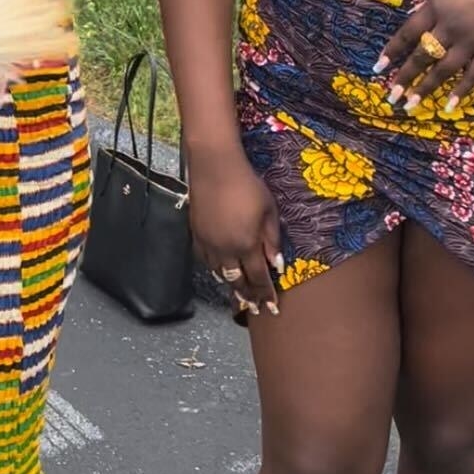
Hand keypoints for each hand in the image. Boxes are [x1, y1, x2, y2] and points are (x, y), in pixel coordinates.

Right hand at [188, 147, 281, 314]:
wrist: (214, 165)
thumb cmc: (247, 184)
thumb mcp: (269, 210)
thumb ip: (273, 240)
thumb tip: (277, 265)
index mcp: (246, 245)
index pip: (258, 278)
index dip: (266, 295)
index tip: (272, 308)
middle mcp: (225, 250)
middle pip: (237, 281)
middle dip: (248, 296)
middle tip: (255, 308)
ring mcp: (208, 243)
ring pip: (219, 273)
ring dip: (231, 284)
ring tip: (239, 293)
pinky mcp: (196, 233)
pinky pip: (206, 260)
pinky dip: (216, 269)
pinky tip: (220, 269)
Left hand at [374, 0, 473, 112]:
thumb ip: (438, 5)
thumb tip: (420, 19)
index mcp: (438, 5)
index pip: (408, 32)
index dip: (392, 50)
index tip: (379, 67)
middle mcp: (450, 25)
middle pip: (422, 55)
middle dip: (404, 76)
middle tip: (391, 95)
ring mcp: (472, 40)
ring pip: (443, 70)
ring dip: (425, 88)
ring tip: (411, 105)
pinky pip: (473, 76)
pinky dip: (460, 92)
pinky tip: (448, 106)